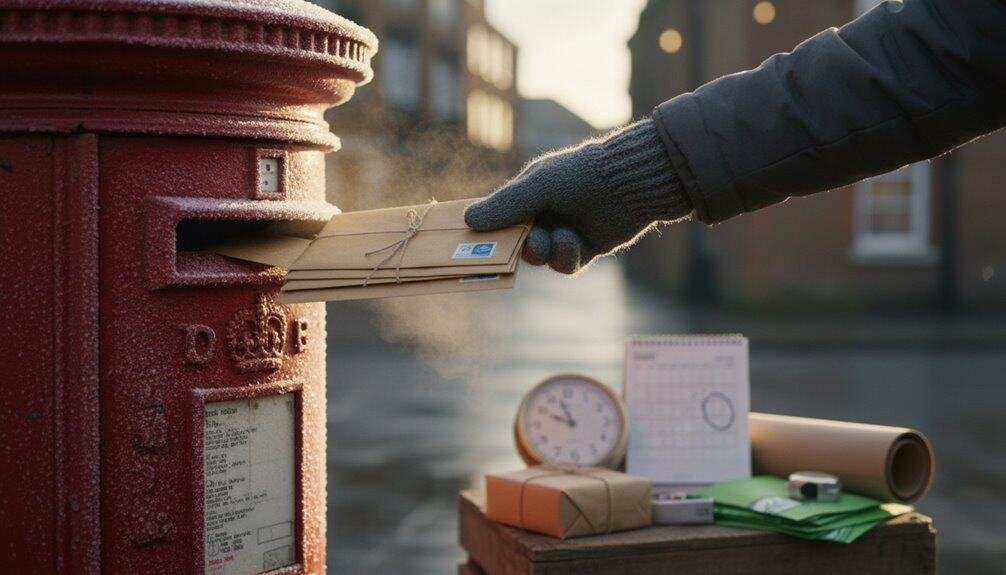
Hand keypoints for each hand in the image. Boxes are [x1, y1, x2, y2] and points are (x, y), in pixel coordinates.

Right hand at [465, 119, 691, 273]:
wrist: (632, 183)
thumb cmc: (582, 174)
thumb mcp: (539, 185)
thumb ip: (506, 205)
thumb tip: (468, 220)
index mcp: (530, 193)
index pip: (500, 216)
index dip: (488, 230)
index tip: (473, 244)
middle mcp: (545, 214)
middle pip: (516, 243)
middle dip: (516, 246)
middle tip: (521, 244)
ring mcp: (565, 233)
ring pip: (540, 257)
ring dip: (542, 251)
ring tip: (551, 240)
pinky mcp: (586, 250)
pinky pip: (565, 265)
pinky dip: (565, 257)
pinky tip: (572, 243)